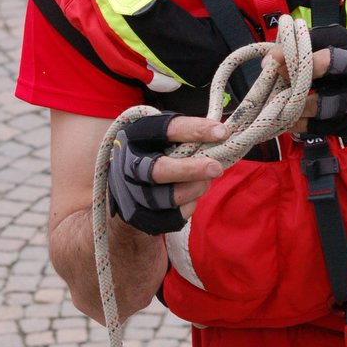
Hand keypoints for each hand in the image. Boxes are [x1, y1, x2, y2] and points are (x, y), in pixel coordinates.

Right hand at [108, 112, 226, 233]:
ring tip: (205, 182)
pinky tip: (191, 196)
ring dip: (195, 189)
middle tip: (216, 168)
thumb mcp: (161, 136)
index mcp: (136, 136)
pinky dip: (189, 206)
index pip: (166, 130)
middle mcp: (128, 165)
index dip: (196, 130)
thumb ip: (186, 135)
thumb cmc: (153, 153)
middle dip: (193, 170)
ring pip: (170, 197)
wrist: (125, 186)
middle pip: (160, 170)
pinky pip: (173, 217)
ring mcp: (132, 193)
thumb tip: (222, 136)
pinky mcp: (140, 217)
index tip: (222, 132)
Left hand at [271, 25, 346, 144]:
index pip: (327, 42)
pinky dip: (304, 126)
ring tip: (278, 101)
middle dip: (294, 71)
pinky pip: (327, 126)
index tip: (276, 51)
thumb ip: (339, 47)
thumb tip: (295, 48)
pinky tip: (289, 123)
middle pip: (323, 69)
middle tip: (273, 71)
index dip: (298, 46)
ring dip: (296, 103)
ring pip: (322, 103)